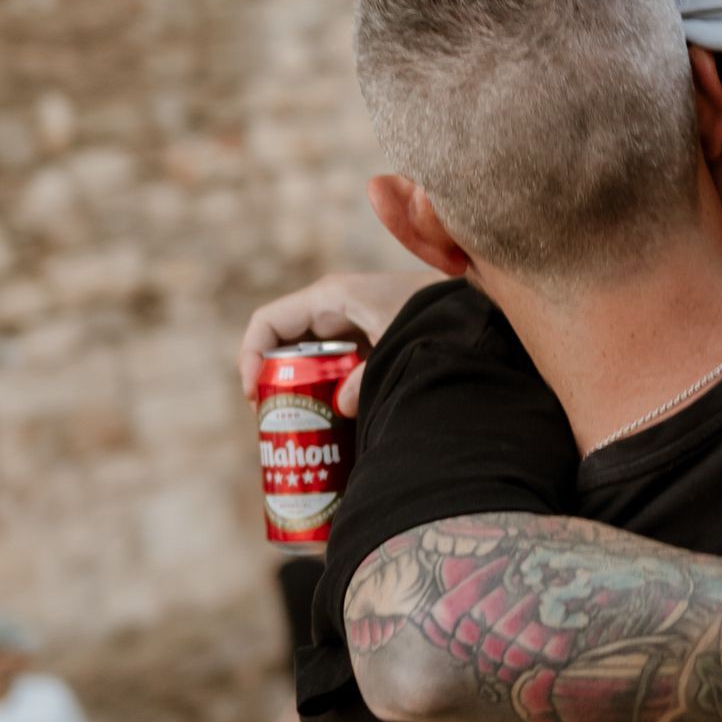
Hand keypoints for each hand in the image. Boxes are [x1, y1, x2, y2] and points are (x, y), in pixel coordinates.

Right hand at [237, 271, 434, 416]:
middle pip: (283, 344)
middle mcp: (331, 307)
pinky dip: (325, 386)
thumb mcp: (395, 345)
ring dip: (299, 386)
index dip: (251, 357)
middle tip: (275, 419)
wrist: (470, 305)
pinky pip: (330, 362)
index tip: (254, 396)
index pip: (268, 322)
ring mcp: (347, 323)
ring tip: (299, 424)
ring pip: (305, 356)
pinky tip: (331, 416)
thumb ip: (366, 378)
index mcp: (329, 298)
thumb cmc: (433, 314)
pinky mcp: (363, 339)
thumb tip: (338, 409)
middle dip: (274, 380)